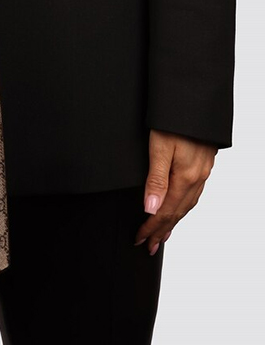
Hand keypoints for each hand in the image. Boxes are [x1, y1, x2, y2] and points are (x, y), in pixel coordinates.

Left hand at [134, 128, 217, 254]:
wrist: (195, 99)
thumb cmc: (174, 120)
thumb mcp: (159, 148)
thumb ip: (155, 180)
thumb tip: (150, 209)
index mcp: (185, 177)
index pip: (165, 211)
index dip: (151, 227)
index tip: (140, 239)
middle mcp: (197, 177)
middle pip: (177, 212)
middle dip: (162, 231)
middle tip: (150, 246)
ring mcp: (203, 171)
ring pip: (188, 204)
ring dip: (174, 221)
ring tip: (163, 234)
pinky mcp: (204, 163)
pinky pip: (194, 193)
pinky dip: (184, 206)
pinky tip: (179, 207)